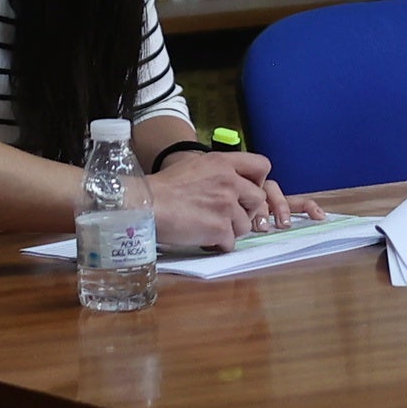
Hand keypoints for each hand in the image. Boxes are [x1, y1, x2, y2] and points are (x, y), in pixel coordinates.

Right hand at [149, 149, 294, 252]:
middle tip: (227, 215)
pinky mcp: (220, 228)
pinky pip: (231, 243)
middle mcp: (230, 182)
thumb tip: (235, 185)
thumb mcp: (195, 166)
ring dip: (231, 230)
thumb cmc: (163, 187)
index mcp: (223, 163)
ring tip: (209, 228)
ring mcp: (227, 206)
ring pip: (246, 225)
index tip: (246, 191)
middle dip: (246, 210)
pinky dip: (218, 245)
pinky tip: (203, 239)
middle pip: (258, 199)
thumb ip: (219, 172)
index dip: (258, 180)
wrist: (144, 205)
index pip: (262, 166)